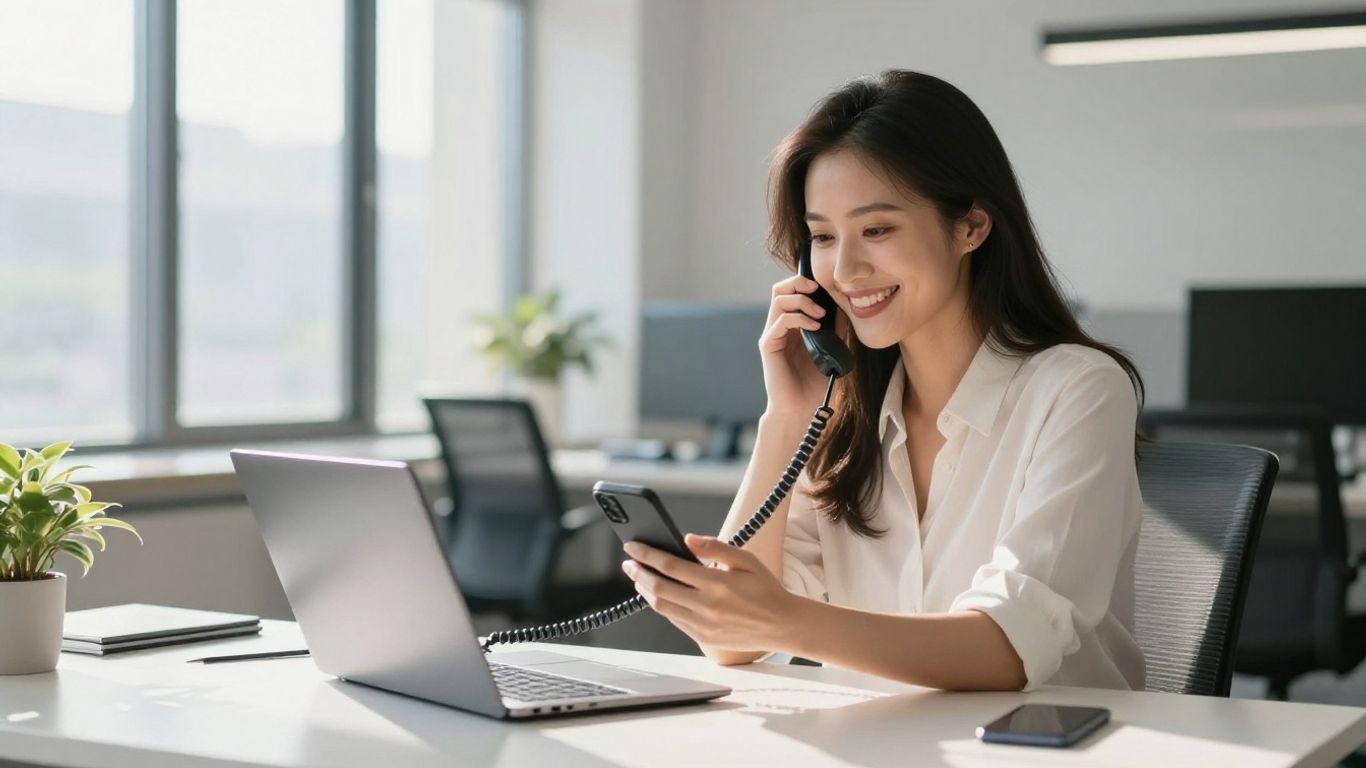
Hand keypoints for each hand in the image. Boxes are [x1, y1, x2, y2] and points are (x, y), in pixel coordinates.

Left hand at [621, 534, 796, 652]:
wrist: (783, 624)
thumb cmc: (765, 590)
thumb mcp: (746, 559)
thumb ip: (715, 547)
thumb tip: (687, 539)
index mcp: (716, 584)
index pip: (670, 566)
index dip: (647, 555)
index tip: (633, 547)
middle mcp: (706, 607)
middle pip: (659, 588)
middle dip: (638, 573)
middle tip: (628, 563)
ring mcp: (703, 626)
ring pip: (662, 607)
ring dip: (645, 591)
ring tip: (639, 578)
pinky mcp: (703, 639)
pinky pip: (674, 620)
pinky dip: (662, 606)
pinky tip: (658, 595)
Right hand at [761, 275, 847, 418]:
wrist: (801, 409)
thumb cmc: (814, 384)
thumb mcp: (831, 350)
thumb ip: (834, 329)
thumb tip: (843, 307)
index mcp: (792, 326)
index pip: (791, 292)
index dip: (805, 283)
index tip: (825, 287)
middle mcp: (779, 327)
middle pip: (780, 289)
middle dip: (798, 282)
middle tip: (817, 289)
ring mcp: (772, 335)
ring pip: (779, 300)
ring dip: (802, 300)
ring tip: (820, 314)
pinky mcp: (769, 345)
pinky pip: (780, 321)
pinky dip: (799, 318)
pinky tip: (815, 326)